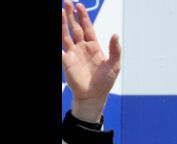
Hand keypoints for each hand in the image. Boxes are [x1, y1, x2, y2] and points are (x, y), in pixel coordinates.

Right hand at [62, 0, 120, 122]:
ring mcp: (73, 53)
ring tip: (61, 11)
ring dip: (62, 23)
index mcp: (94, 47)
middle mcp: (82, 48)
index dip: (83, 17)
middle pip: (75, 27)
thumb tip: (115, 34)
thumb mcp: (114, 65)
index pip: (87, 27)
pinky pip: (59, 49)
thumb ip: (115, 49)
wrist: (94, 96)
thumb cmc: (105, 82)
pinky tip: (56, 30)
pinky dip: (57, 41)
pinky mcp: (66, 61)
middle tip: (66, 1)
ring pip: (66, 34)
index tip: (79, 6)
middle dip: (71, 15)